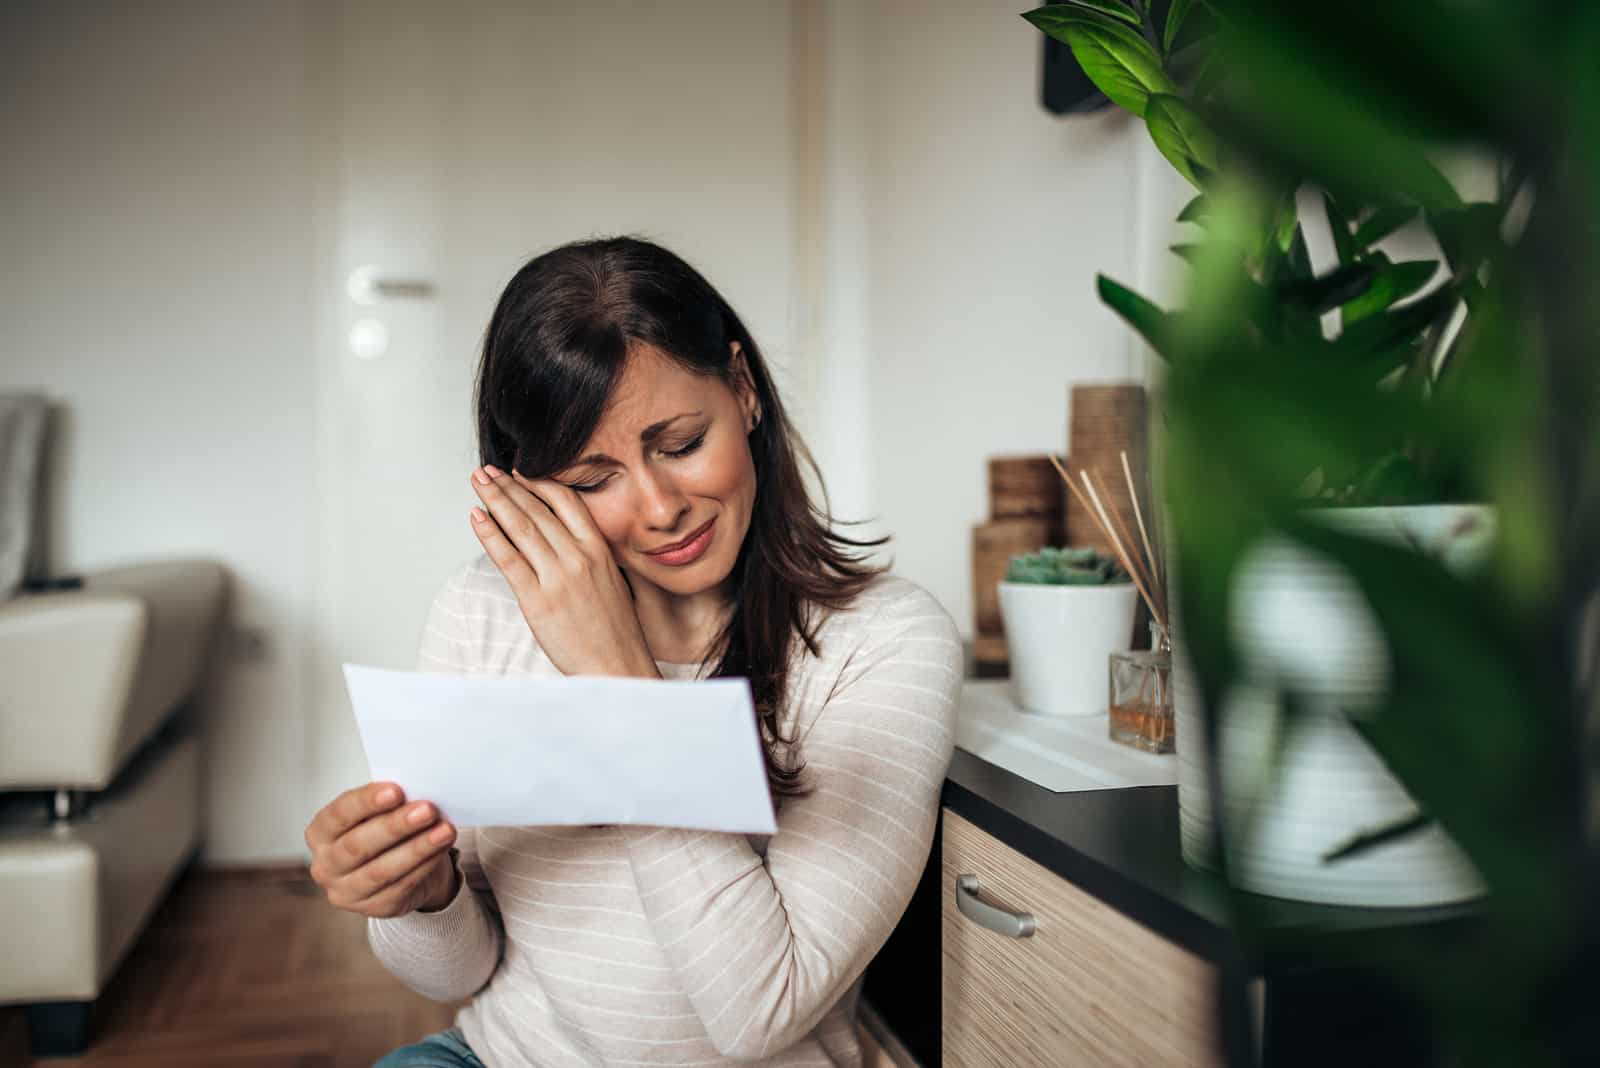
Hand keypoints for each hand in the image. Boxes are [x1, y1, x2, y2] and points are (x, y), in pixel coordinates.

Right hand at [305, 782, 458, 917]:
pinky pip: (401, 887)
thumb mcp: (378, 813)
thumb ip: (387, 804)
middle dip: (395, 826)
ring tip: (444, 830)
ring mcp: (346, 892)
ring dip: (417, 848)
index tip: (396, 791)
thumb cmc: (385, 833)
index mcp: (320, 833)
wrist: (400, 869)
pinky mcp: (373, 908)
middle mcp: (326, 865)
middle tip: (427, 809)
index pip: (339, 815)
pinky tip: (441, 850)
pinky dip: (424, 865)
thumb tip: (414, 792)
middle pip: (358, 845)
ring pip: (382, 870)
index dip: (366, 802)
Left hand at [468, 464, 659, 677]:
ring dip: (495, 499)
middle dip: (508, 486)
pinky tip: (476, 517)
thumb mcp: (612, 580)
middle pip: (537, 509)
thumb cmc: (614, 630)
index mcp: (599, 550)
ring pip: (520, 527)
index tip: (519, 472)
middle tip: (487, 470)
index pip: (566, 501)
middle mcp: (578, 557)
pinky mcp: (537, 600)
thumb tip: (563, 540)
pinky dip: (490, 534)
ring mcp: (557, 577)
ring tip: (478, 482)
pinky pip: (508, 559)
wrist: (616, 665)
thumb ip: (589, 556)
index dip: (539, 482)